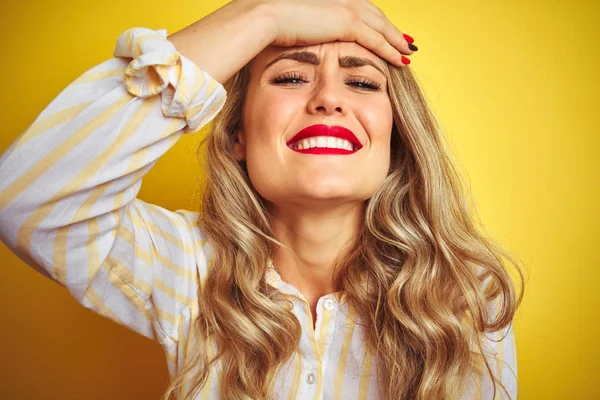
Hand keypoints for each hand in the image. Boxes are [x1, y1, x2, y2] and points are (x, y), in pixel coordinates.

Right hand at [168, 0, 413, 84]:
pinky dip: (391, 49)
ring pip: (381, 26)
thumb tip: (295, 37)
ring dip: (396, 39)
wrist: (262, 17)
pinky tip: (402, 59)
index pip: (358, 9)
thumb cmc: (266, 24)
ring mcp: (345, 8)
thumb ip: (299, 29)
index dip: (372, 20)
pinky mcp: (346, 22)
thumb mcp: (286, 24)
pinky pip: (377, 39)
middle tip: (404, 40)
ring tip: (408, 50)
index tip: (382, 30)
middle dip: (390, 28)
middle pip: (374, 14)